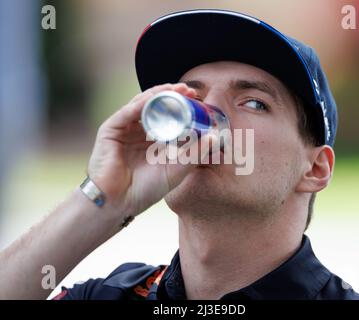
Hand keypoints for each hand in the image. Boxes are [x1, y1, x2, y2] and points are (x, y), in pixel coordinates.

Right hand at [87, 83, 214, 220]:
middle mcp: (138, 130)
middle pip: (156, 106)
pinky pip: (128, 111)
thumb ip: (195, 154)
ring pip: (143, 103)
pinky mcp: (111, 129)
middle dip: (173, 95)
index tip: (198, 99)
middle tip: (190, 90)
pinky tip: (156, 97)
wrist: (118, 203)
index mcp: (153, 139)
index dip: (182, 106)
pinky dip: (142, 102)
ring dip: (160, 94)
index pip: (168, 116)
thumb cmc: (145, 190)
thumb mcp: (177, 169)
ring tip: (177, 89)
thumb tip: (214, 137)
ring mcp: (124, 128)